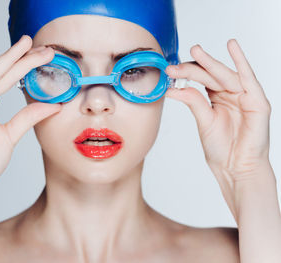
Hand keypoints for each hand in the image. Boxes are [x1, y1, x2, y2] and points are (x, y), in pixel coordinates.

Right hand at [0, 35, 60, 200]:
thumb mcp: (12, 135)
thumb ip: (29, 117)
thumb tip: (54, 104)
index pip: (8, 80)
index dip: (26, 67)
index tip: (45, 57)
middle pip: (1, 74)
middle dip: (22, 58)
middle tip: (43, 47)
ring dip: (6, 59)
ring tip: (26, 45)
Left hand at [164, 39, 271, 218]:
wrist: (236, 167)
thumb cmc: (221, 147)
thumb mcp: (204, 121)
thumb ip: (193, 101)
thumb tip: (174, 88)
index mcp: (216, 98)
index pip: (201, 80)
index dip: (186, 74)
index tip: (169, 71)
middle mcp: (230, 94)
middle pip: (211, 75)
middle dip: (194, 67)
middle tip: (176, 62)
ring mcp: (244, 97)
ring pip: (225, 75)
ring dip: (211, 62)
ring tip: (196, 51)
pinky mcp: (257, 102)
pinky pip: (249, 79)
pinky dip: (241, 62)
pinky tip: (232, 46)